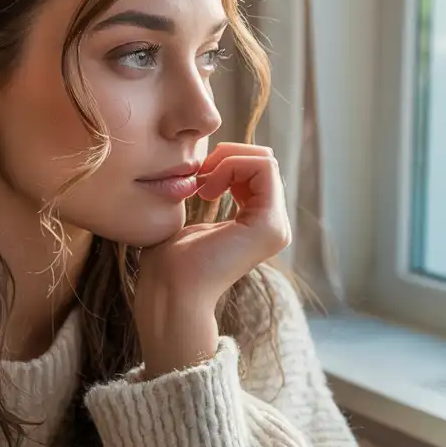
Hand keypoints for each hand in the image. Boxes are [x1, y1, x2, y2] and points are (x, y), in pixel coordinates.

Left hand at [134, 143, 290, 374]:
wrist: (169, 290)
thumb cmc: (170, 262)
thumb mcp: (193, 220)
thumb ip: (211, 197)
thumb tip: (210, 174)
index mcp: (257, 223)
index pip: (256, 170)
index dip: (226, 161)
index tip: (196, 178)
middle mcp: (273, 226)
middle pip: (264, 161)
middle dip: (228, 155)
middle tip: (199, 175)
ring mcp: (276, 227)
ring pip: (265, 161)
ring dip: (227, 160)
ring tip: (202, 184)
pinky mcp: (270, 225)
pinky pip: (263, 168)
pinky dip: (232, 165)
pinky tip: (207, 189)